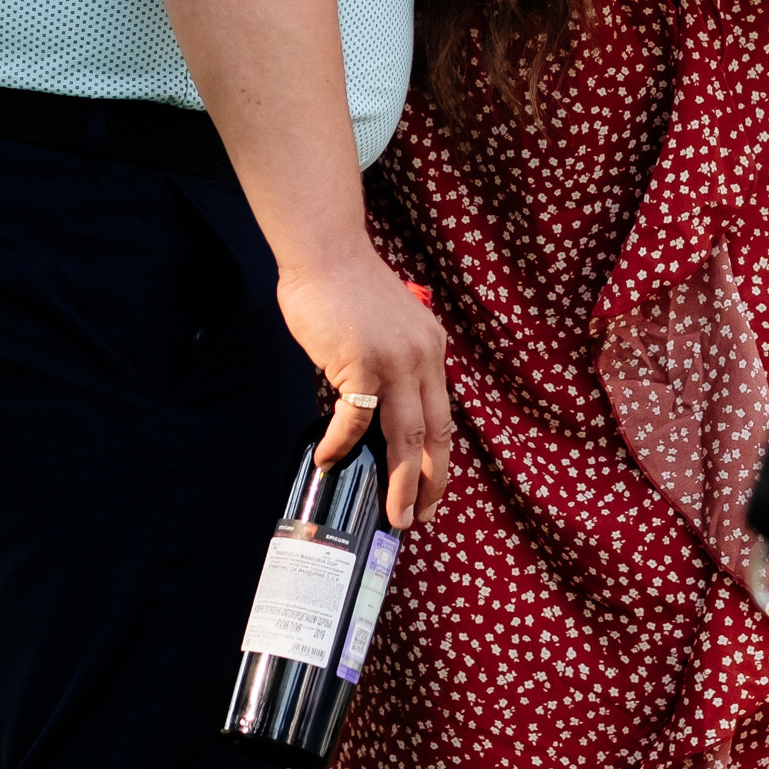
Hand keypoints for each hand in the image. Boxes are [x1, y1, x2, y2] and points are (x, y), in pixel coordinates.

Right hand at [274, 246, 451, 530]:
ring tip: (394, 513)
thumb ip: (393, 366)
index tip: (433, 489)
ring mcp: (395, 361)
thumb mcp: (389, 327)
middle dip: (430, 482)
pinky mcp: (361, 362)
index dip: (439, 458)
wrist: (325, 252)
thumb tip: (377, 414)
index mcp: (432, 350)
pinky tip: (326, 459)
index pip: (443, 417)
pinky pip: (353, 419)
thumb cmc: (346, 288)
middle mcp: (422, 358)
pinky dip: (340, 444)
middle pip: (434, 435)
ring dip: (401, 481)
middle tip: (419, 516)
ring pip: (406, 436)